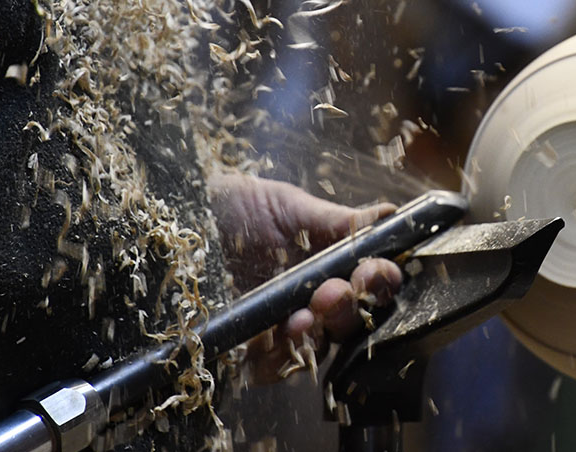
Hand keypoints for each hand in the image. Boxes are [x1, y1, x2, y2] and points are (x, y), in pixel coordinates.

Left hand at [208, 172, 401, 383]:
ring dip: (321, 332)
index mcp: (327, 265)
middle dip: (352, 307)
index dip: (379, 280)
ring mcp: (281, 326)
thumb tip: (395, 213)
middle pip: (350, 320)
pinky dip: (285, 357)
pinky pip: (276, 368)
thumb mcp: (289, 207)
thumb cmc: (236, 207)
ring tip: (308, 311)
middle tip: (340, 289)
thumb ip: (340, 221)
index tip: (377, 270)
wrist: (180, 216)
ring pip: (319, 346)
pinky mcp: (248, 350)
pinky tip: (282, 332)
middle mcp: (310, 299)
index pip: (367, 283)